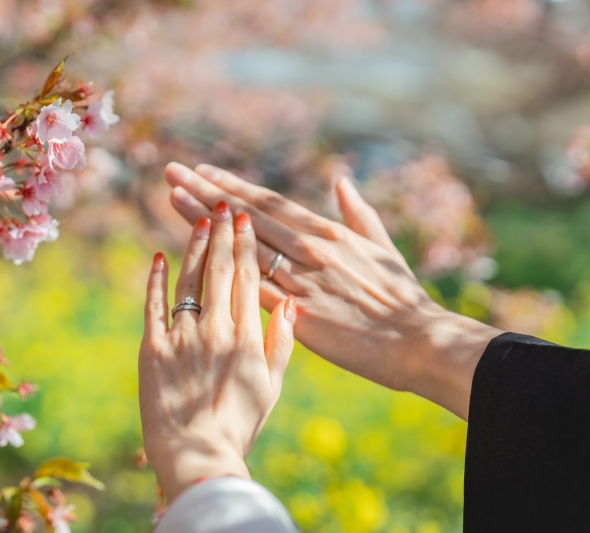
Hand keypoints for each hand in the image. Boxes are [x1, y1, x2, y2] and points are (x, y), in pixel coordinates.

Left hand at [139, 201, 296, 501]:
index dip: (246, 245)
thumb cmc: (239, 425)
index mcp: (247, 337)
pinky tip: (159, 256)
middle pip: (219, 270)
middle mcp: (216, 329)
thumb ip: (280, 343)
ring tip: (198, 219)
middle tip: (222, 204)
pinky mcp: (153, 349)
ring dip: (193, 246)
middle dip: (221, 233)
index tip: (245, 219)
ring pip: (188, 280)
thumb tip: (288, 303)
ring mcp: (182, 337)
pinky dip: (155, 279)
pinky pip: (153, 305)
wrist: (199, 456)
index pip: (248, 278)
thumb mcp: (271, 386)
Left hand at [163, 162, 501, 419]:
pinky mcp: (298, 313)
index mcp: (328, 233)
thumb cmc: (403, 298)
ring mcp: (302, 280)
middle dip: (206, 191)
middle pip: (247, 215)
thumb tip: (341, 181)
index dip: (233, 186)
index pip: (269, 203)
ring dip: (204, 222)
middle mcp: (310, 249)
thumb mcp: (382, 247)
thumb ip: (359, 212)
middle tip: (172, 171)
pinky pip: (251, 288)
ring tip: (171, 198)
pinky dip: (222, 270)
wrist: (418, 342)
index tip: (203, 171)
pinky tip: (195, 258)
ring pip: (243, 245)